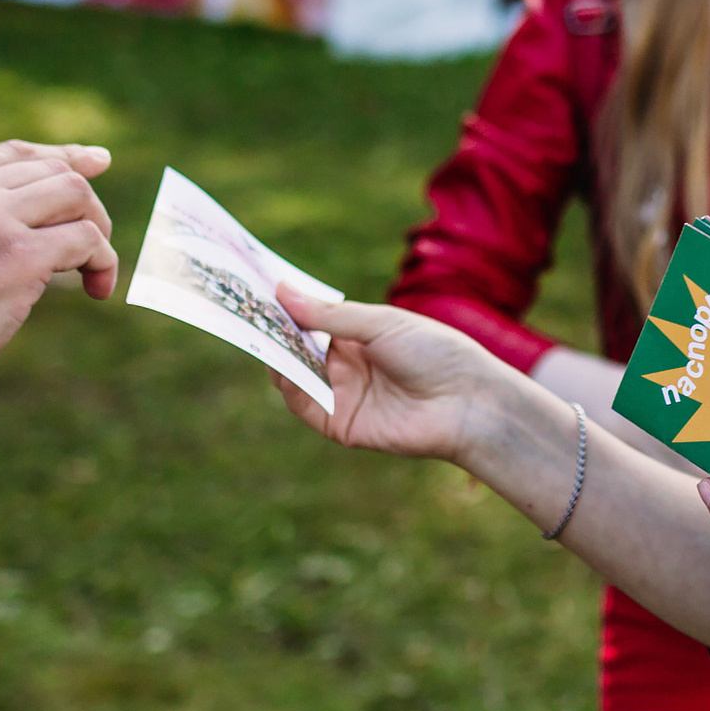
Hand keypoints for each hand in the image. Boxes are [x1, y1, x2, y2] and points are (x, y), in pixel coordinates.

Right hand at [0, 141, 118, 409]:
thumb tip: (33, 239)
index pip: (12, 153)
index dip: (62, 157)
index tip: (96, 163)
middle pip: (54, 171)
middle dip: (85, 206)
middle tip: (92, 249)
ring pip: (77, 195)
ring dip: (99, 232)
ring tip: (93, 273)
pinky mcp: (17, 254)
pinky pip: (88, 239)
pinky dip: (104, 262)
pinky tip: (98, 290)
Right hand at [275, 292, 508, 465]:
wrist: (467, 402)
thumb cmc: (435, 353)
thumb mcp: (381, 324)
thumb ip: (330, 314)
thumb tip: (282, 291)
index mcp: (358, 335)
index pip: (311, 319)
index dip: (285, 306)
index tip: (254, 286)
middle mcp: (345, 365)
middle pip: (296, 347)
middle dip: (271, 330)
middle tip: (242, 310)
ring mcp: (341, 395)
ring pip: (292, 375)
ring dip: (275, 356)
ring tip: (258, 333)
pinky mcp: (340, 424)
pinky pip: (303, 405)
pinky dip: (289, 387)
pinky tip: (283, 368)